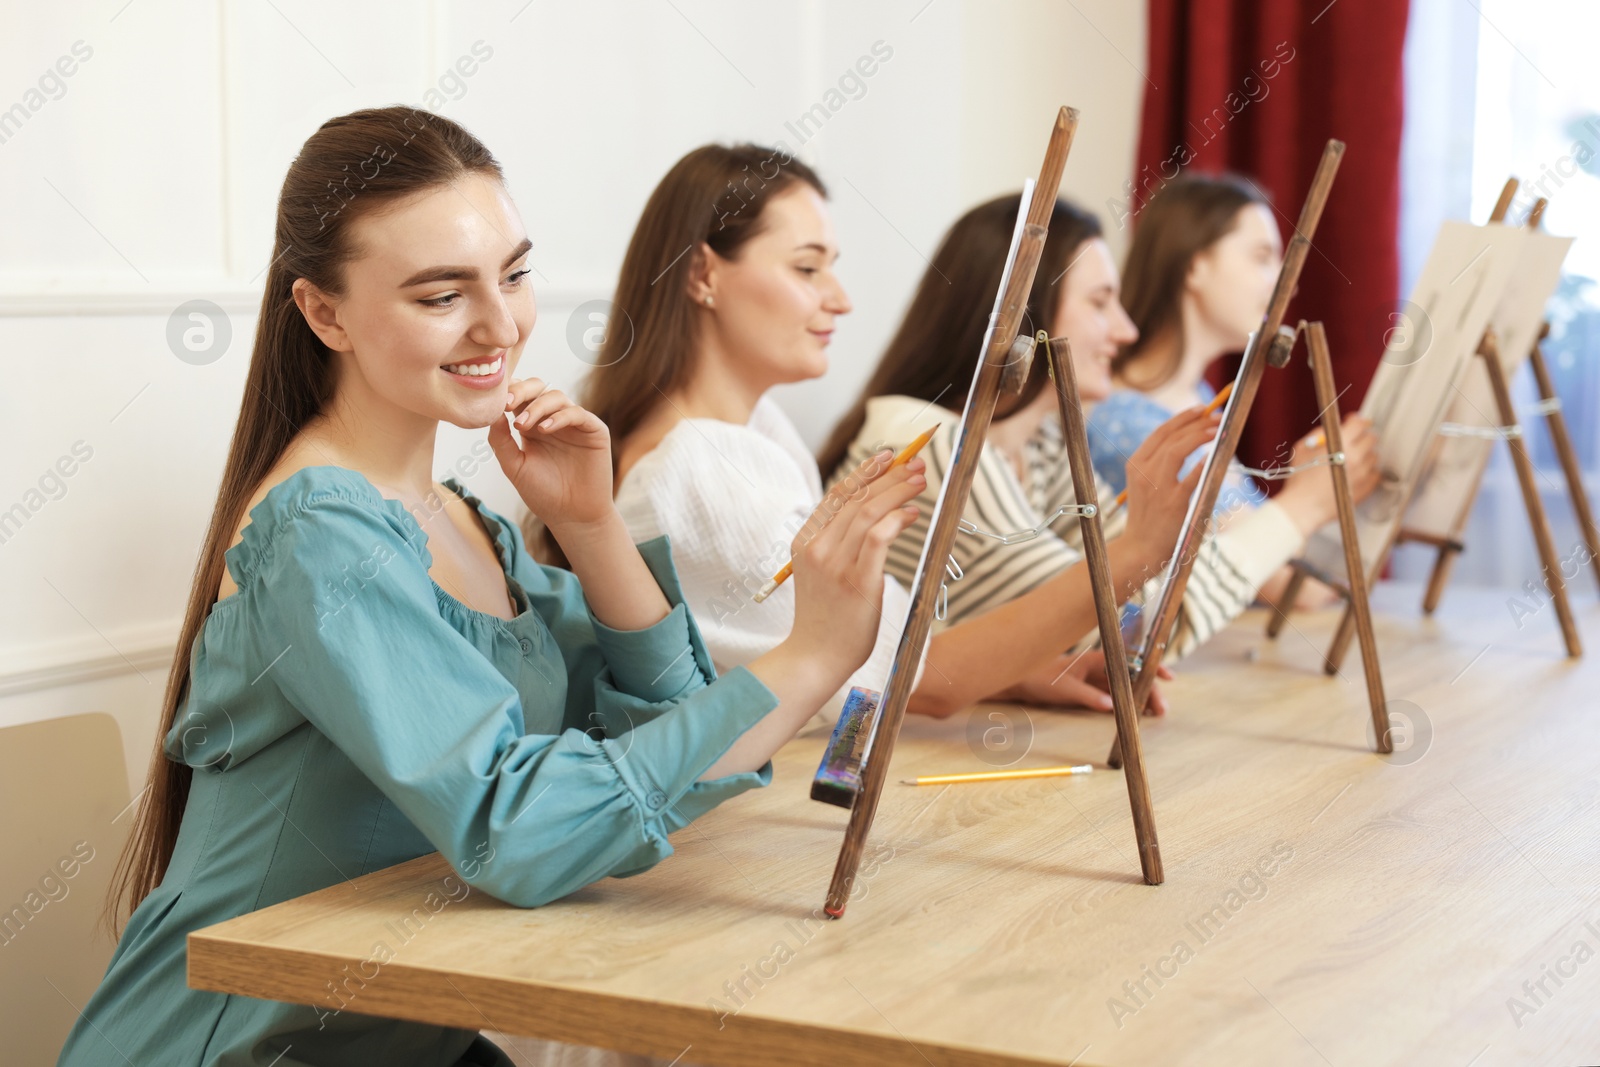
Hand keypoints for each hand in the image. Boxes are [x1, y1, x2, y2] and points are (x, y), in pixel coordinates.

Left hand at [488, 378, 613, 531]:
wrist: (572, 517)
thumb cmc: (543, 494)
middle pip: (538, 388)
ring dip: (537, 407)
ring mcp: (574, 424)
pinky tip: (545, 430)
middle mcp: (553, 420)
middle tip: (508, 404)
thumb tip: (491, 413)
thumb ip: (501, 441)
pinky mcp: (594, 431)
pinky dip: (560, 417)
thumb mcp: (514, 466)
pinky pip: (577, 413)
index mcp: (532, 425)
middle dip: (522, 391)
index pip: (520, 396)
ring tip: (523, 426)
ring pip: (557, 397)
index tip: (494, 403)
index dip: (509, 393)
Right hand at [786, 450, 925, 671]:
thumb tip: (872, 514)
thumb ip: (836, 544)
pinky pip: (878, 537)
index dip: (865, 471)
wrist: (814, 657)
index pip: (837, 494)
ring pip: (870, 512)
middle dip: (890, 476)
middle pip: (857, 498)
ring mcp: (836, 564)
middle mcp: (818, 548)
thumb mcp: (819, 573)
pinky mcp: (857, 581)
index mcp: (805, 541)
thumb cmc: (824, 617)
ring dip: (899, 491)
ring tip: (920, 482)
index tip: (889, 457)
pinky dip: (898, 519)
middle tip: (916, 465)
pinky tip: (913, 514)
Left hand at [1004, 649, 1171, 715]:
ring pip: (1124, 688)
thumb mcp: (1065, 689)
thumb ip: (1089, 697)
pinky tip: (1135, 713)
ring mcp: (1093, 678)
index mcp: (1095, 659)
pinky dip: (1125, 704)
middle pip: (1131, 676)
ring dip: (1139, 698)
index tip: (1168, 677)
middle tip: (1161, 709)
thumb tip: (1112, 707)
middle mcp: (1097, 667)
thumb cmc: (1038, 678)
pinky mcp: (1088, 690)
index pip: (1130, 661)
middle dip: (1149, 690)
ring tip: (1153, 713)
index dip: (1150, 667)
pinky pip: (1113, 696)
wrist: (1018, 682)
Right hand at [1122, 407, 1220, 563]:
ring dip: (1200, 436)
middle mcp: (1144, 472)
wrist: (1139, 547)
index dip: (1182, 418)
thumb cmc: (1147, 516)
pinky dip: (1203, 464)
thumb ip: (1159, 464)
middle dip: (1196, 423)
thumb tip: (1187, 441)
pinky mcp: (1173, 503)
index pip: (1160, 433)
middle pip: (1171, 437)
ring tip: (1218, 430)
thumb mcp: (1144, 484)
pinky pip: (1191, 478)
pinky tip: (1213, 455)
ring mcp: (1158, 487)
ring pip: (1178, 450)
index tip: (1201, 409)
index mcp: (1136, 464)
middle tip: (1217, 417)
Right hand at [1273, 414, 1380, 535]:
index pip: (1359, 423)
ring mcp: (1363, 473)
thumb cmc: (1299, 478)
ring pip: (1374, 456)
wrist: (1303, 506)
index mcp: (1340, 444)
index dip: (1356, 420)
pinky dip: (1368, 471)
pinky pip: (1375, 474)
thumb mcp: (1303, 448)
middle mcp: (1355, 456)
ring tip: (1350, 461)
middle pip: (1371, 438)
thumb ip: (1319, 433)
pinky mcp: (1366, 488)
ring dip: (1365, 454)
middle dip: (1362, 436)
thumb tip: (1333, 428)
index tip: (1353, 422)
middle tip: (1353, 441)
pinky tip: (1356, 473)